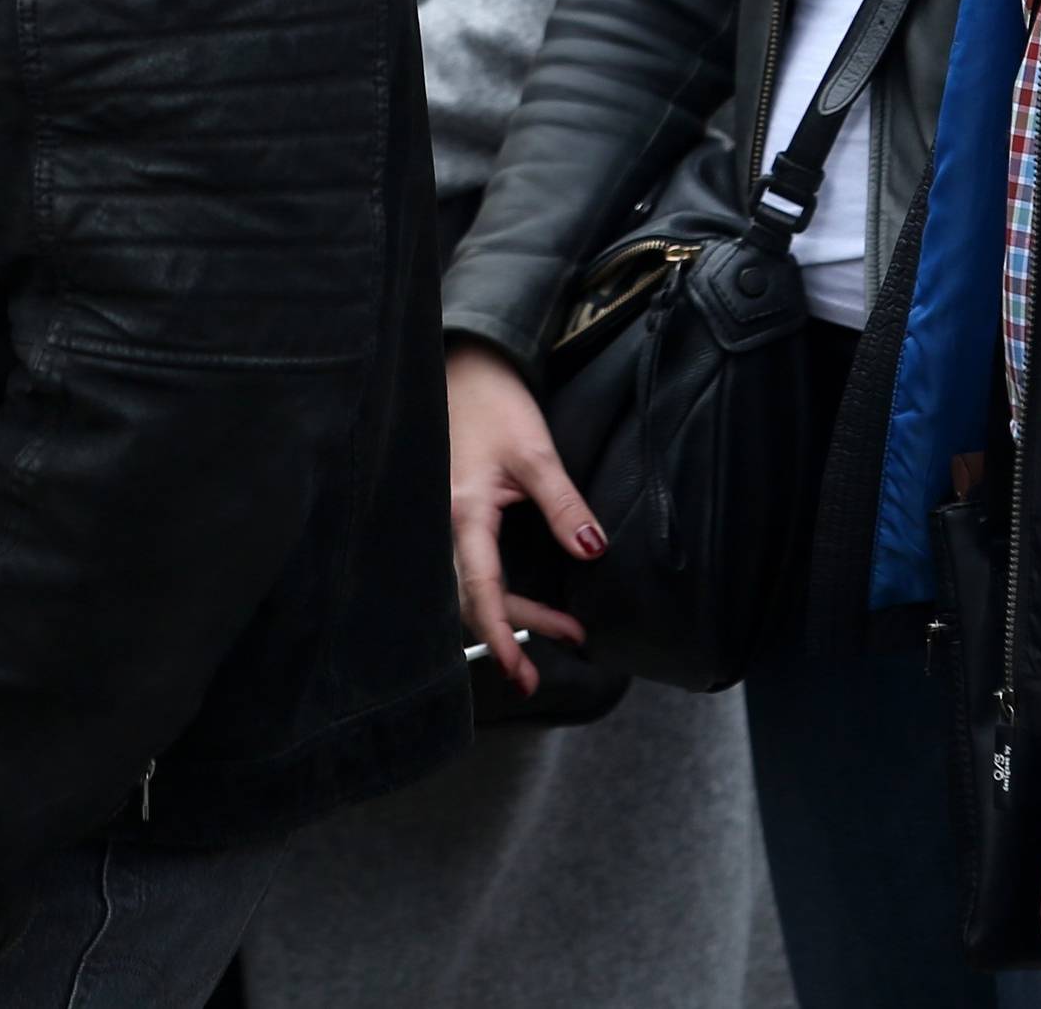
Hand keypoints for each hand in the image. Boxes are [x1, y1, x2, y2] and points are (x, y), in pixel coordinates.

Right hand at [447, 341, 606, 695]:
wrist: (466, 366)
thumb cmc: (496, 403)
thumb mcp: (535, 452)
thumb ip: (564, 504)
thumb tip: (592, 551)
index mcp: (464, 514)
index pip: (481, 591)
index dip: (500, 636)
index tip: (519, 673)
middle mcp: (448, 526)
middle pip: (476, 598)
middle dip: (514, 632)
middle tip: (558, 655)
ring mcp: (448, 522)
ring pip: (474, 586)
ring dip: (512, 612)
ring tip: (563, 629)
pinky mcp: (456, 514)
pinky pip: (472, 567)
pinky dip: (498, 591)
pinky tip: (525, 599)